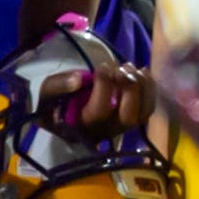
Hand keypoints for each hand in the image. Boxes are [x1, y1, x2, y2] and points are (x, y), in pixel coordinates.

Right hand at [34, 56, 156, 135]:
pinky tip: (142, 72)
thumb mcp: (47, 94)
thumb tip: (79, 79)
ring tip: (131, 67)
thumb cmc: (56, 103)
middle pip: (127, 116)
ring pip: (142, 112)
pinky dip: (150, 88)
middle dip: (129, 88)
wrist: (65, 113)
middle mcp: (104, 131)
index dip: (104, 86)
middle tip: (122, 68)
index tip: (101, 67)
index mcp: (81, 126)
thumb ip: (58, 86)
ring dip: (142, 87)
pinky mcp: (131, 120)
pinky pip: (148, 108)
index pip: (99, 112)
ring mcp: (120, 128)